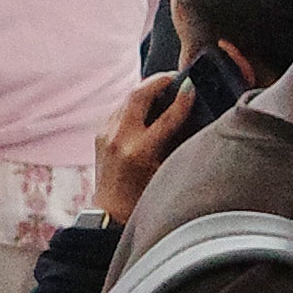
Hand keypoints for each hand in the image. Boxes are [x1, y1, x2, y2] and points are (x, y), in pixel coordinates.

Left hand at [90, 61, 197, 221]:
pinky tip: (146, 108)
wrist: (110, 214)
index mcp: (139, 152)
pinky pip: (119, 110)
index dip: (182, 99)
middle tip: (173, 77)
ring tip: (162, 88)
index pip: (167, 117)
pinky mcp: (100, 135)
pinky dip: (134, 105)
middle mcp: (120, 139)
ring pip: (127, 98)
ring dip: (145, 90)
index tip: (191, 86)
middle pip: (138, 94)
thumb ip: (174, 143)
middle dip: (157, 81)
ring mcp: (106, 135)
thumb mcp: (164, 172)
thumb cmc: (142, 199)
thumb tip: (186, 116)